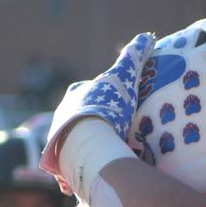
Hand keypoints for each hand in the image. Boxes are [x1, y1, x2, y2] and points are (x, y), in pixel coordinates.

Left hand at [40, 33, 155, 180]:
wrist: (88, 142)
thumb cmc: (106, 107)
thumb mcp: (123, 77)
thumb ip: (133, 56)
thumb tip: (147, 36)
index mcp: (74, 95)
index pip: (84, 91)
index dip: (98, 95)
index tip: (111, 103)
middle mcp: (61, 116)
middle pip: (77, 117)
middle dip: (90, 122)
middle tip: (110, 131)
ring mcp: (59, 140)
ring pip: (73, 141)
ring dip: (85, 146)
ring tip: (104, 154)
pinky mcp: (60, 163)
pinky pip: (72, 165)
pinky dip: (81, 167)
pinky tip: (96, 171)